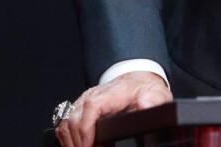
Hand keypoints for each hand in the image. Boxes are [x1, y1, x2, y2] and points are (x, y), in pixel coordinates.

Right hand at [55, 71, 171, 146]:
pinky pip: (65, 125)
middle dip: (79, 142)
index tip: (89, 146)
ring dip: (72, 142)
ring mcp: (82, 102)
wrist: (137, 81)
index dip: (86, 128)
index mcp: (111, 93)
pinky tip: (81, 146)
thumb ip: (152, 101)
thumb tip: (145, 104)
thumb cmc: (144, 89)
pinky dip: (69, 139)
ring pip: (65, 124)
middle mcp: (92, 95)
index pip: (91, 107)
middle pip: (73, 119)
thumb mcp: (156, 94)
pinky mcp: (78, 109)